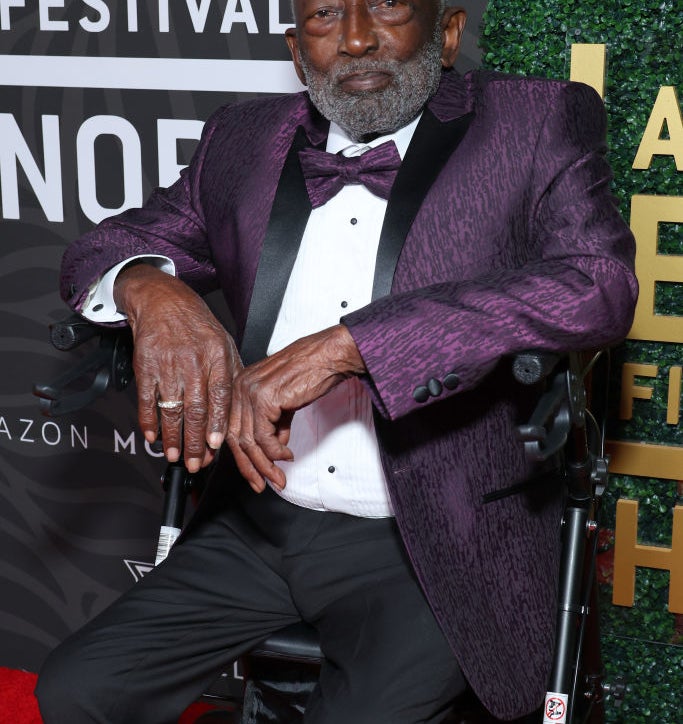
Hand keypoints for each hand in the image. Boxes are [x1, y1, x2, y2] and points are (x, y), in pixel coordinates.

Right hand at [114, 264, 240, 471]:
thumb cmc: (197, 326)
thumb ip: (231, 375)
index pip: (220, 396)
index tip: (216, 446)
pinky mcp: (145, 365)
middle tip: (195, 462)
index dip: (218, 423)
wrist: (163, 301)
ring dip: (172, 437)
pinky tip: (153, 436)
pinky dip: (148, 421)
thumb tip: (239, 409)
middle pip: (195, 408)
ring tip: (173, 456)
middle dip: (194, 441)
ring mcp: (167, 363)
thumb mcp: (224, 344)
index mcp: (216, 355)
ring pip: (170, 408)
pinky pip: (146, 399)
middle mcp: (192, 360)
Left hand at [227, 324, 364, 491]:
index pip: (233, 428)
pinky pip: (263, 437)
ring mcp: (249, 392)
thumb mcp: (285, 398)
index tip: (253, 474)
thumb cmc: (311, 369)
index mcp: (241, 385)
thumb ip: (276, 421)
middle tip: (261, 483)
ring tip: (278, 476)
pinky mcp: (263, 398)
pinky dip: (275, 452)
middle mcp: (240, 387)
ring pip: (249, 441)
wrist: (328, 355)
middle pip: (236, 438)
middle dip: (250, 466)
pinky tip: (286, 455)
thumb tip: (276, 443)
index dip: (242, 456)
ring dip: (265, 464)